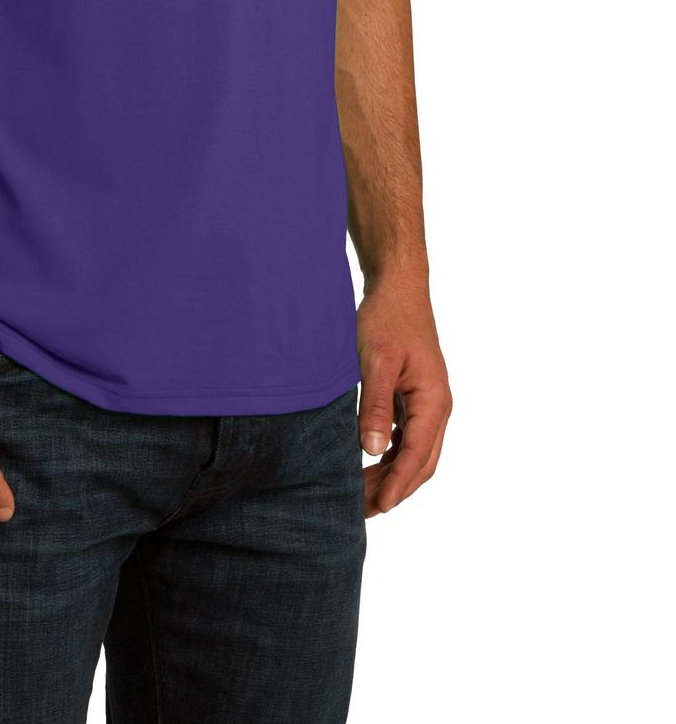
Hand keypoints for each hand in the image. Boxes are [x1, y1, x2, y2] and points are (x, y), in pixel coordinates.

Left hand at [356, 278, 450, 516]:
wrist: (398, 286)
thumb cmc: (388, 318)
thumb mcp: (377, 361)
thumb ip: (375, 406)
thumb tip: (371, 451)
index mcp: (434, 401)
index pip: (417, 456)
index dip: (397, 485)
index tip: (377, 508)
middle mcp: (437, 407)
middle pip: (420, 462)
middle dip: (393, 489)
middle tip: (361, 510)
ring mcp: (428, 402)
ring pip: (413, 452)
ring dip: (390, 474)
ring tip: (360, 493)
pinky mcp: (415, 396)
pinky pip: (406, 436)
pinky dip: (389, 455)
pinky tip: (368, 463)